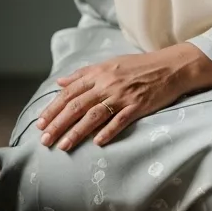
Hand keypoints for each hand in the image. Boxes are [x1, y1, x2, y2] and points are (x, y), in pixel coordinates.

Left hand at [35, 43, 211, 150]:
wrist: (170, 66)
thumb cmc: (137, 66)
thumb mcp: (108, 64)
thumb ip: (82, 75)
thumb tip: (60, 83)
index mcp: (97, 74)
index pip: (69, 93)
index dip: (53, 109)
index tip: (41, 124)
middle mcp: (106, 84)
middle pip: (77, 106)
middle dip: (58, 124)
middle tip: (45, 140)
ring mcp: (122, 95)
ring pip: (94, 115)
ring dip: (77, 132)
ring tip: (63, 146)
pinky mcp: (138, 105)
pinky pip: (120, 120)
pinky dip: (108, 131)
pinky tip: (97, 143)